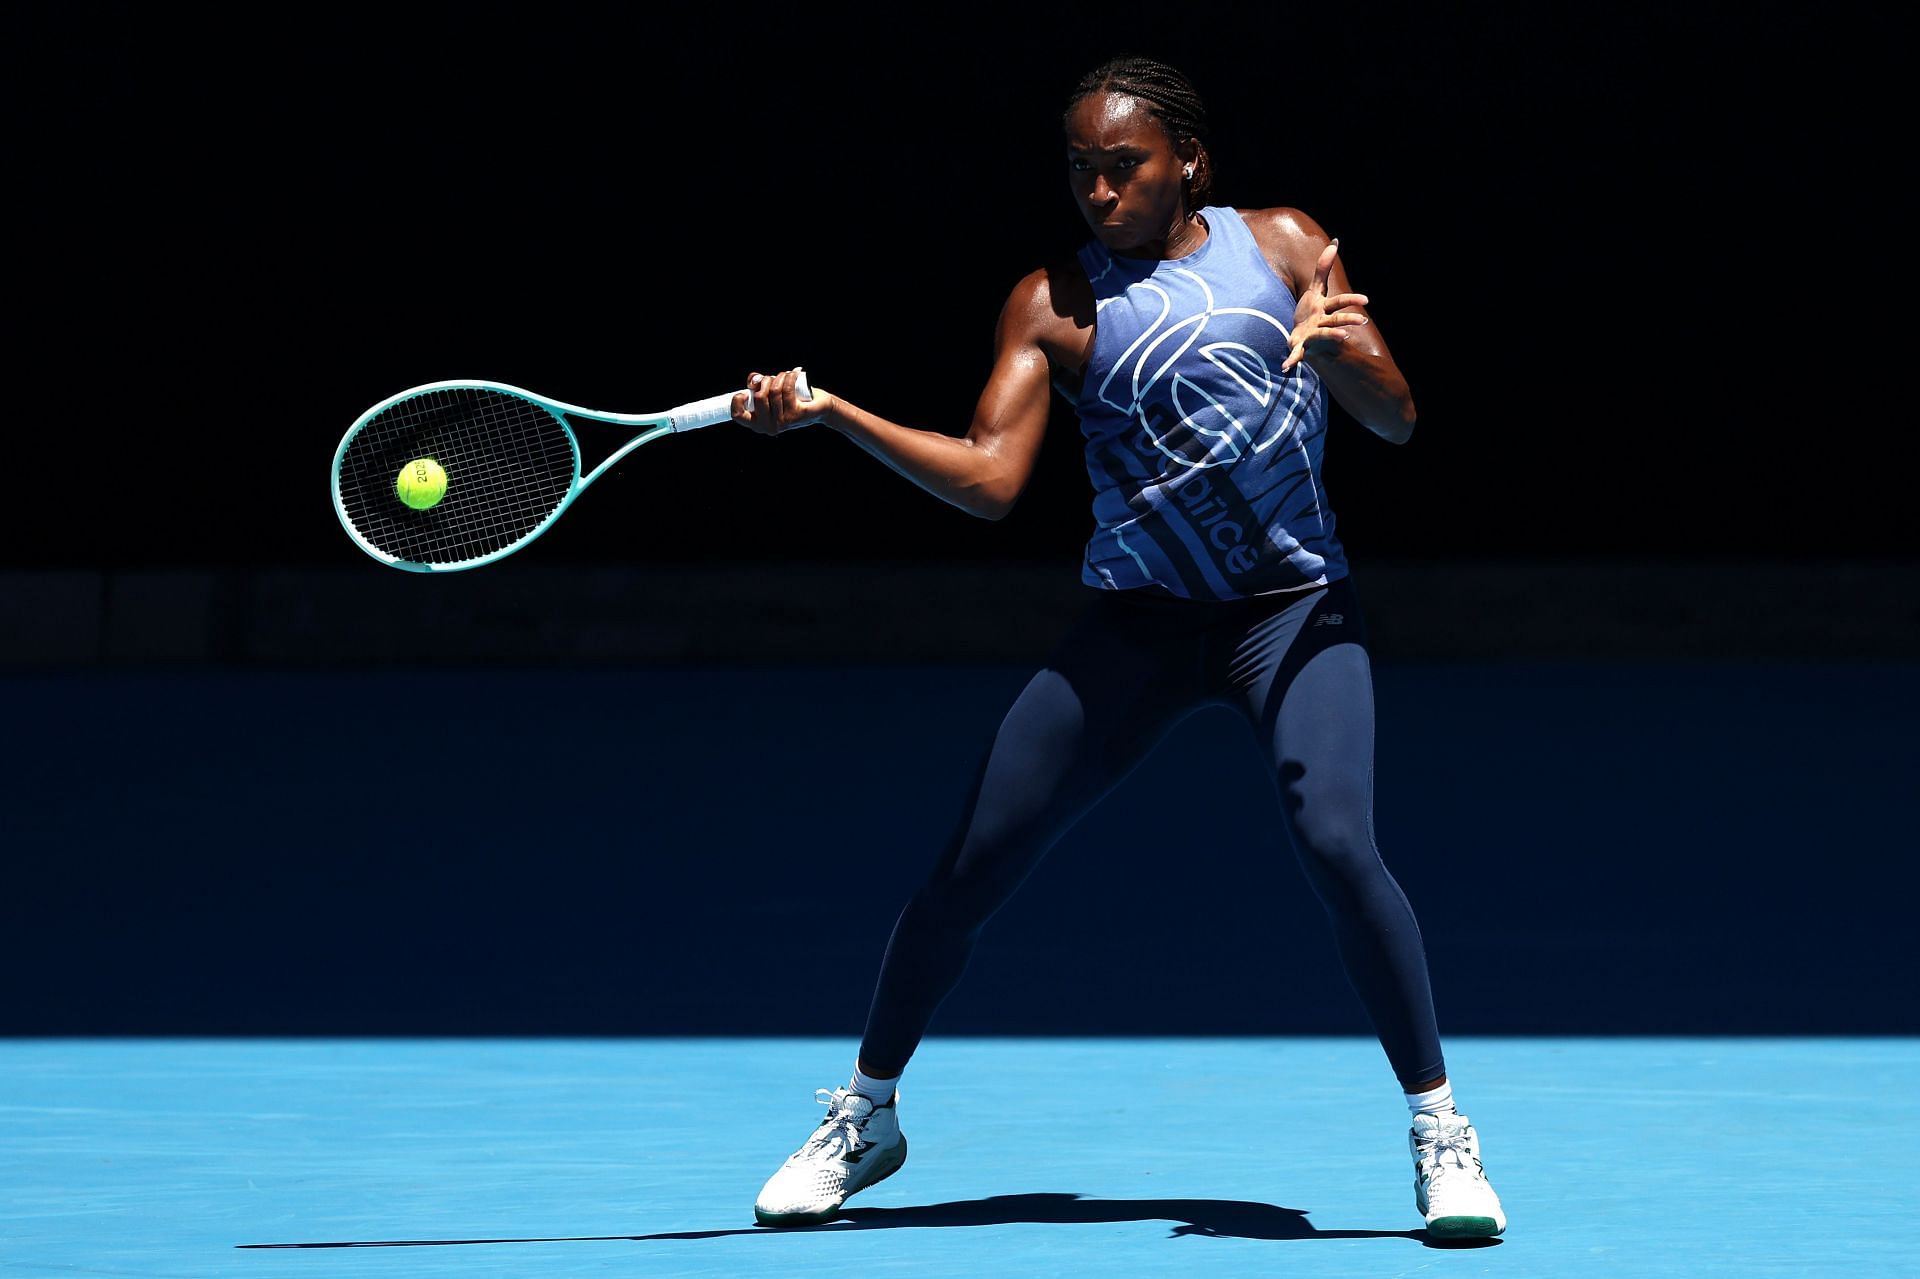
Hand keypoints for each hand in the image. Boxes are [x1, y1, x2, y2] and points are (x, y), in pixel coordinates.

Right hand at [732, 367, 832, 435]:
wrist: (820, 407)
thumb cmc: (791, 398)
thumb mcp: (770, 392)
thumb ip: (756, 384)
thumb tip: (754, 380)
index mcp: (758, 424)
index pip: (738, 415)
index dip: (737, 400)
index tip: (745, 391)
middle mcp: (770, 427)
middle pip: (759, 396)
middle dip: (765, 380)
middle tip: (773, 378)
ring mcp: (783, 422)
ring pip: (774, 390)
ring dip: (779, 377)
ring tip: (785, 376)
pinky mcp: (797, 415)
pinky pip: (787, 389)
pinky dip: (790, 377)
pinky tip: (794, 373)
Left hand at [1281, 238, 1370, 372]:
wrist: (1303, 336)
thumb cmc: (1312, 311)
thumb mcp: (1316, 289)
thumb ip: (1323, 268)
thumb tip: (1334, 242)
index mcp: (1325, 309)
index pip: (1341, 302)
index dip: (1352, 300)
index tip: (1366, 300)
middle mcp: (1322, 323)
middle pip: (1336, 320)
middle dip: (1348, 320)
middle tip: (1362, 321)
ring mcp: (1312, 336)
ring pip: (1323, 335)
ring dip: (1332, 336)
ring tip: (1343, 338)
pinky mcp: (1300, 346)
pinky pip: (1297, 354)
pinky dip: (1292, 360)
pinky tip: (1286, 367)